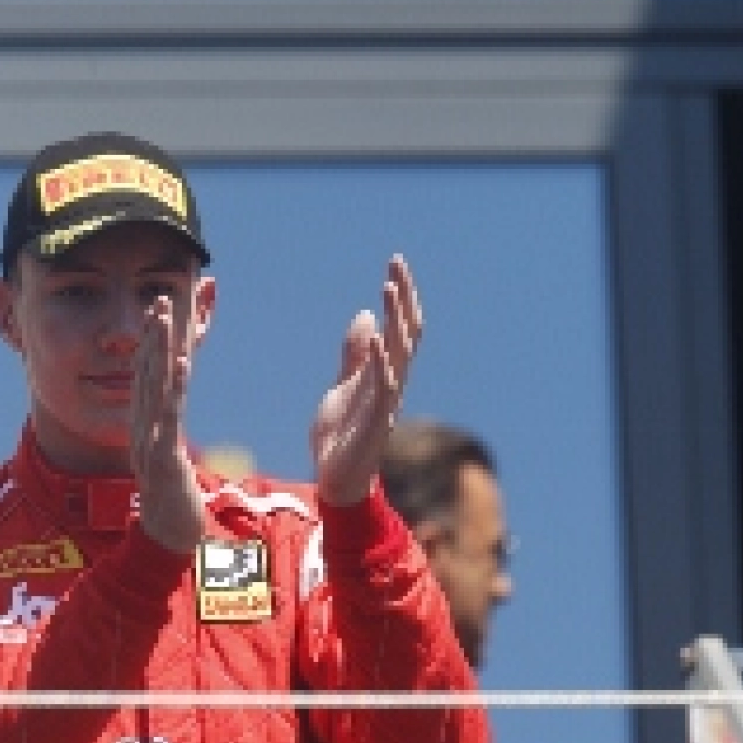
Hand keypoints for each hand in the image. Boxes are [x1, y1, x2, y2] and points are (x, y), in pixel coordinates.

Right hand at [130, 296, 204, 552]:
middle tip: (160, 301)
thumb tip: (168, 418)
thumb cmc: (173, 501)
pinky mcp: (163, 455)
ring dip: (158, 350)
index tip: (157, 313)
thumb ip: (165, 436)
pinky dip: (173, 386)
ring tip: (164, 319)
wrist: (167, 539)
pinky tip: (179, 362)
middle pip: (146, 374)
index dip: (151, 344)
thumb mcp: (167, 460)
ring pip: (154, 387)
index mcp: (144, 427)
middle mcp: (143, 428)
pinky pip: (169, 414)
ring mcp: (150, 439)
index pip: (146, 378)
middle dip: (153, 336)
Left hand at [311, 256, 422, 506]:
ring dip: (395, 320)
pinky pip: (383, 387)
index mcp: (387, 373)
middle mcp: (393, 383)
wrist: (336, 478)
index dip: (402, 297)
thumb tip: (366, 316)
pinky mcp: (374, 420)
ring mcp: (386, 401)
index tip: (396, 264)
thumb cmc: (343, 435)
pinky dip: (381, 361)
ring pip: (399, 353)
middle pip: (406, 333)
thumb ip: (355, 355)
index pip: (402, 327)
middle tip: (397, 264)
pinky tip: (377, 339)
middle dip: (403, 298)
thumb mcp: (344, 386)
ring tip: (389, 288)